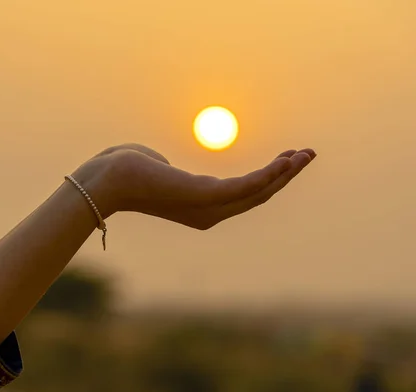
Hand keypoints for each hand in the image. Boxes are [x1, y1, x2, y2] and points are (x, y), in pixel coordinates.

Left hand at [72, 143, 315, 229]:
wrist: (107, 179)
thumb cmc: (128, 171)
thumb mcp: (157, 170)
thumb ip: (170, 171)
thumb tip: (166, 166)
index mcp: (203, 208)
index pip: (245, 193)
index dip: (270, 178)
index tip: (287, 159)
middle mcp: (210, 214)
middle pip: (258, 194)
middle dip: (286, 175)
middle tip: (309, 154)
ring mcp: (209, 208)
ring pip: (258, 192)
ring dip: (285, 173)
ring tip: (307, 155)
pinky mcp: (205, 197)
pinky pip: (245, 187)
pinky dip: (269, 174)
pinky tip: (286, 162)